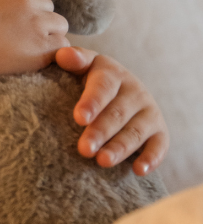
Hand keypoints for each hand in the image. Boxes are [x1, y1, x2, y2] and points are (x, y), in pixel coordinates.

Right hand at [0, 0, 69, 80]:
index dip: (21, 11)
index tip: (11, 25)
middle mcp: (25, 1)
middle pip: (46, 6)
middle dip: (39, 20)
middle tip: (24, 38)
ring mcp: (36, 23)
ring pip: (60, 24)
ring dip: (51, 35)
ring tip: (35, 49)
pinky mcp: (43, 46)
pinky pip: (62, 45)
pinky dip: (55, 52)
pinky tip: (42, 60)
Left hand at [55, 46, 168, 175]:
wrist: (119, 91)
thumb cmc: (90, 81)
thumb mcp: (83, 66)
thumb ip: (74, 60)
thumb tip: (63, 53)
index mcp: (111, 73)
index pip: (102, 86)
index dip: (92, 102)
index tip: (79, 118)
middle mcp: (134, 90)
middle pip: (117, 113)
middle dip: (100, 132)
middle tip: (84, 149)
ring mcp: (148, 111)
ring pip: (135, 131)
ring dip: (120, 148)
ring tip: (102, 161)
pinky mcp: (159, 130)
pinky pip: (159, 145)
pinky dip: (151, 158)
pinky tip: (138, 170)